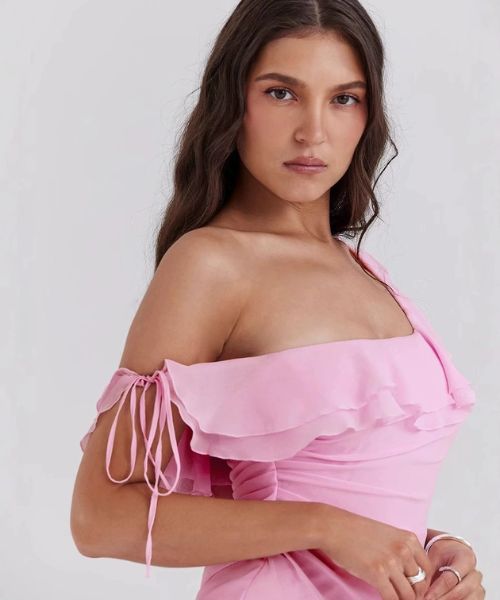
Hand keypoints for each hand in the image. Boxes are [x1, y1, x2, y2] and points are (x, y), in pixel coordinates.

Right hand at [316, 504, 432, 598]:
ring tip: (395, 599)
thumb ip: (401, 550)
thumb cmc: (356, 531)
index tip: (413, 588)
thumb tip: (410, 574)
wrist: (334, 527)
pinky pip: (392, 598)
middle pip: (421, 584)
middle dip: (414, 594)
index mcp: (408, 539)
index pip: (428, 569)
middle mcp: (403, 550)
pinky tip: (384, 598)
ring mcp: (391, 562)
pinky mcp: (377, 573)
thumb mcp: (386, 534)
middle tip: (404, 597)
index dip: (423, 583)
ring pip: (409, 595)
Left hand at [423, 538, 484, 598]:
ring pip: (470, 599)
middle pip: (462, 591)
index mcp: (465, 558)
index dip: (437, 589)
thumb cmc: (442, 553)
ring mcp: (478, 586)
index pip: (450, 578)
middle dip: (444, 598)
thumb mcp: (432, 556)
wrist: (451, 552)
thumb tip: (420, 588)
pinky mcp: (477, 595)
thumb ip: (428, 572)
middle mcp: (475, 573)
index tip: (427, 596)